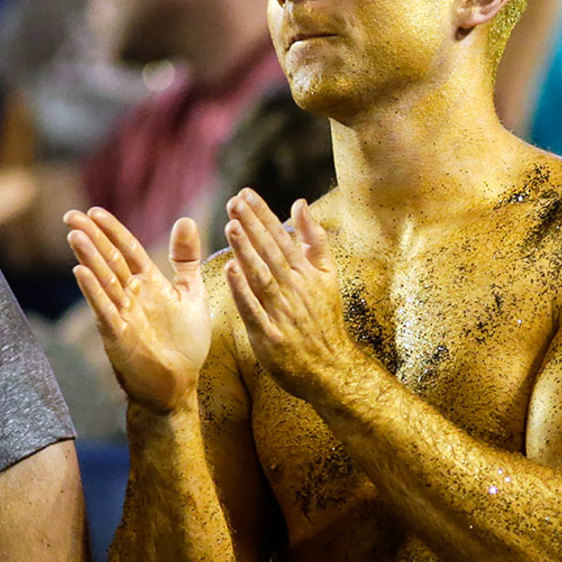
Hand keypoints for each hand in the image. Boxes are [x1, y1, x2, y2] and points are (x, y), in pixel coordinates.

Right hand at [64, 207, 211, 412]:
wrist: (180, 384)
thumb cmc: (185, 342)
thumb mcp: (192, 294)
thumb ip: (186, 260)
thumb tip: (186, 220)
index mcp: (149, 283)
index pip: (128, 250)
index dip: (112, 230)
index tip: (94, 211)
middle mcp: (132, 295)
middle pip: (109, 260)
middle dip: (91, 238)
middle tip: (71, 215)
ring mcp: (122, 314)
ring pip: (103, 281)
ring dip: (89, 258)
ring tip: (75, 236)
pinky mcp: (118, 335)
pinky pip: (105, 310)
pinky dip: (93, 292)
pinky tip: (80, 272)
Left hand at [223, 188, 354, 400]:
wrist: (331, 367)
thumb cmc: (325, 320)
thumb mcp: (328, 276)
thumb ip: (314, 240)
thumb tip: (299, 204)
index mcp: (306, 273)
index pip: (281, 237)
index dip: (263, 215)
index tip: (245, 194)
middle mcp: (295, 289)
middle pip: (270, 252)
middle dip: (252, 225)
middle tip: (233, 202)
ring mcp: (283, 312)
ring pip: (262, 276)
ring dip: (246, 251)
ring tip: (231, 226)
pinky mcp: (270, 335)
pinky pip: (254, 309)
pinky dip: (242, 290)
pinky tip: (230, 271)